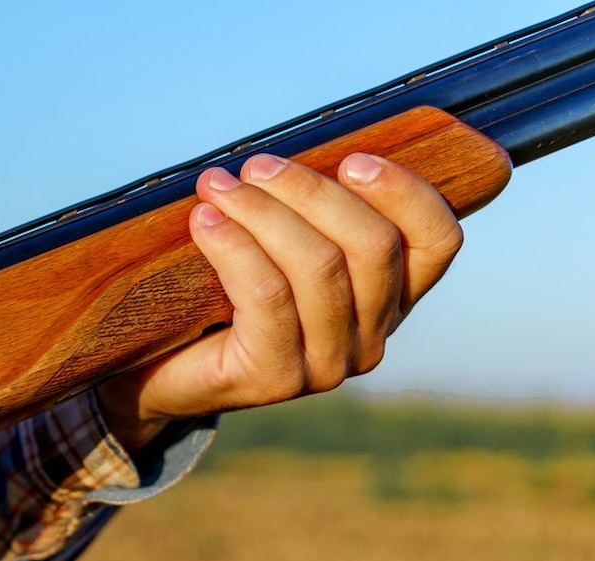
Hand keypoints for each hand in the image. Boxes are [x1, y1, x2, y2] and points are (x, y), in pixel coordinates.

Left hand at [95, 151, 466, 451]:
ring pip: (319, 266)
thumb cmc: (218, 300)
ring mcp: (328, 365)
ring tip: (217, 187)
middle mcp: (371, 339)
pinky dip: (234, 247)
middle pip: (371, 245)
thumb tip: (299, 146)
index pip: (437, 242)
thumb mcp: (277, 247)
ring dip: (264, 212)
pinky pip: (268, 296)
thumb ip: (307, 211)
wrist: (157, 374)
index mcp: (391, 300)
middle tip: (255, 165)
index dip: (406, 192)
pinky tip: (204, 222)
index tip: (354, 158)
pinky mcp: (278, 379)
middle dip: (310, 191)